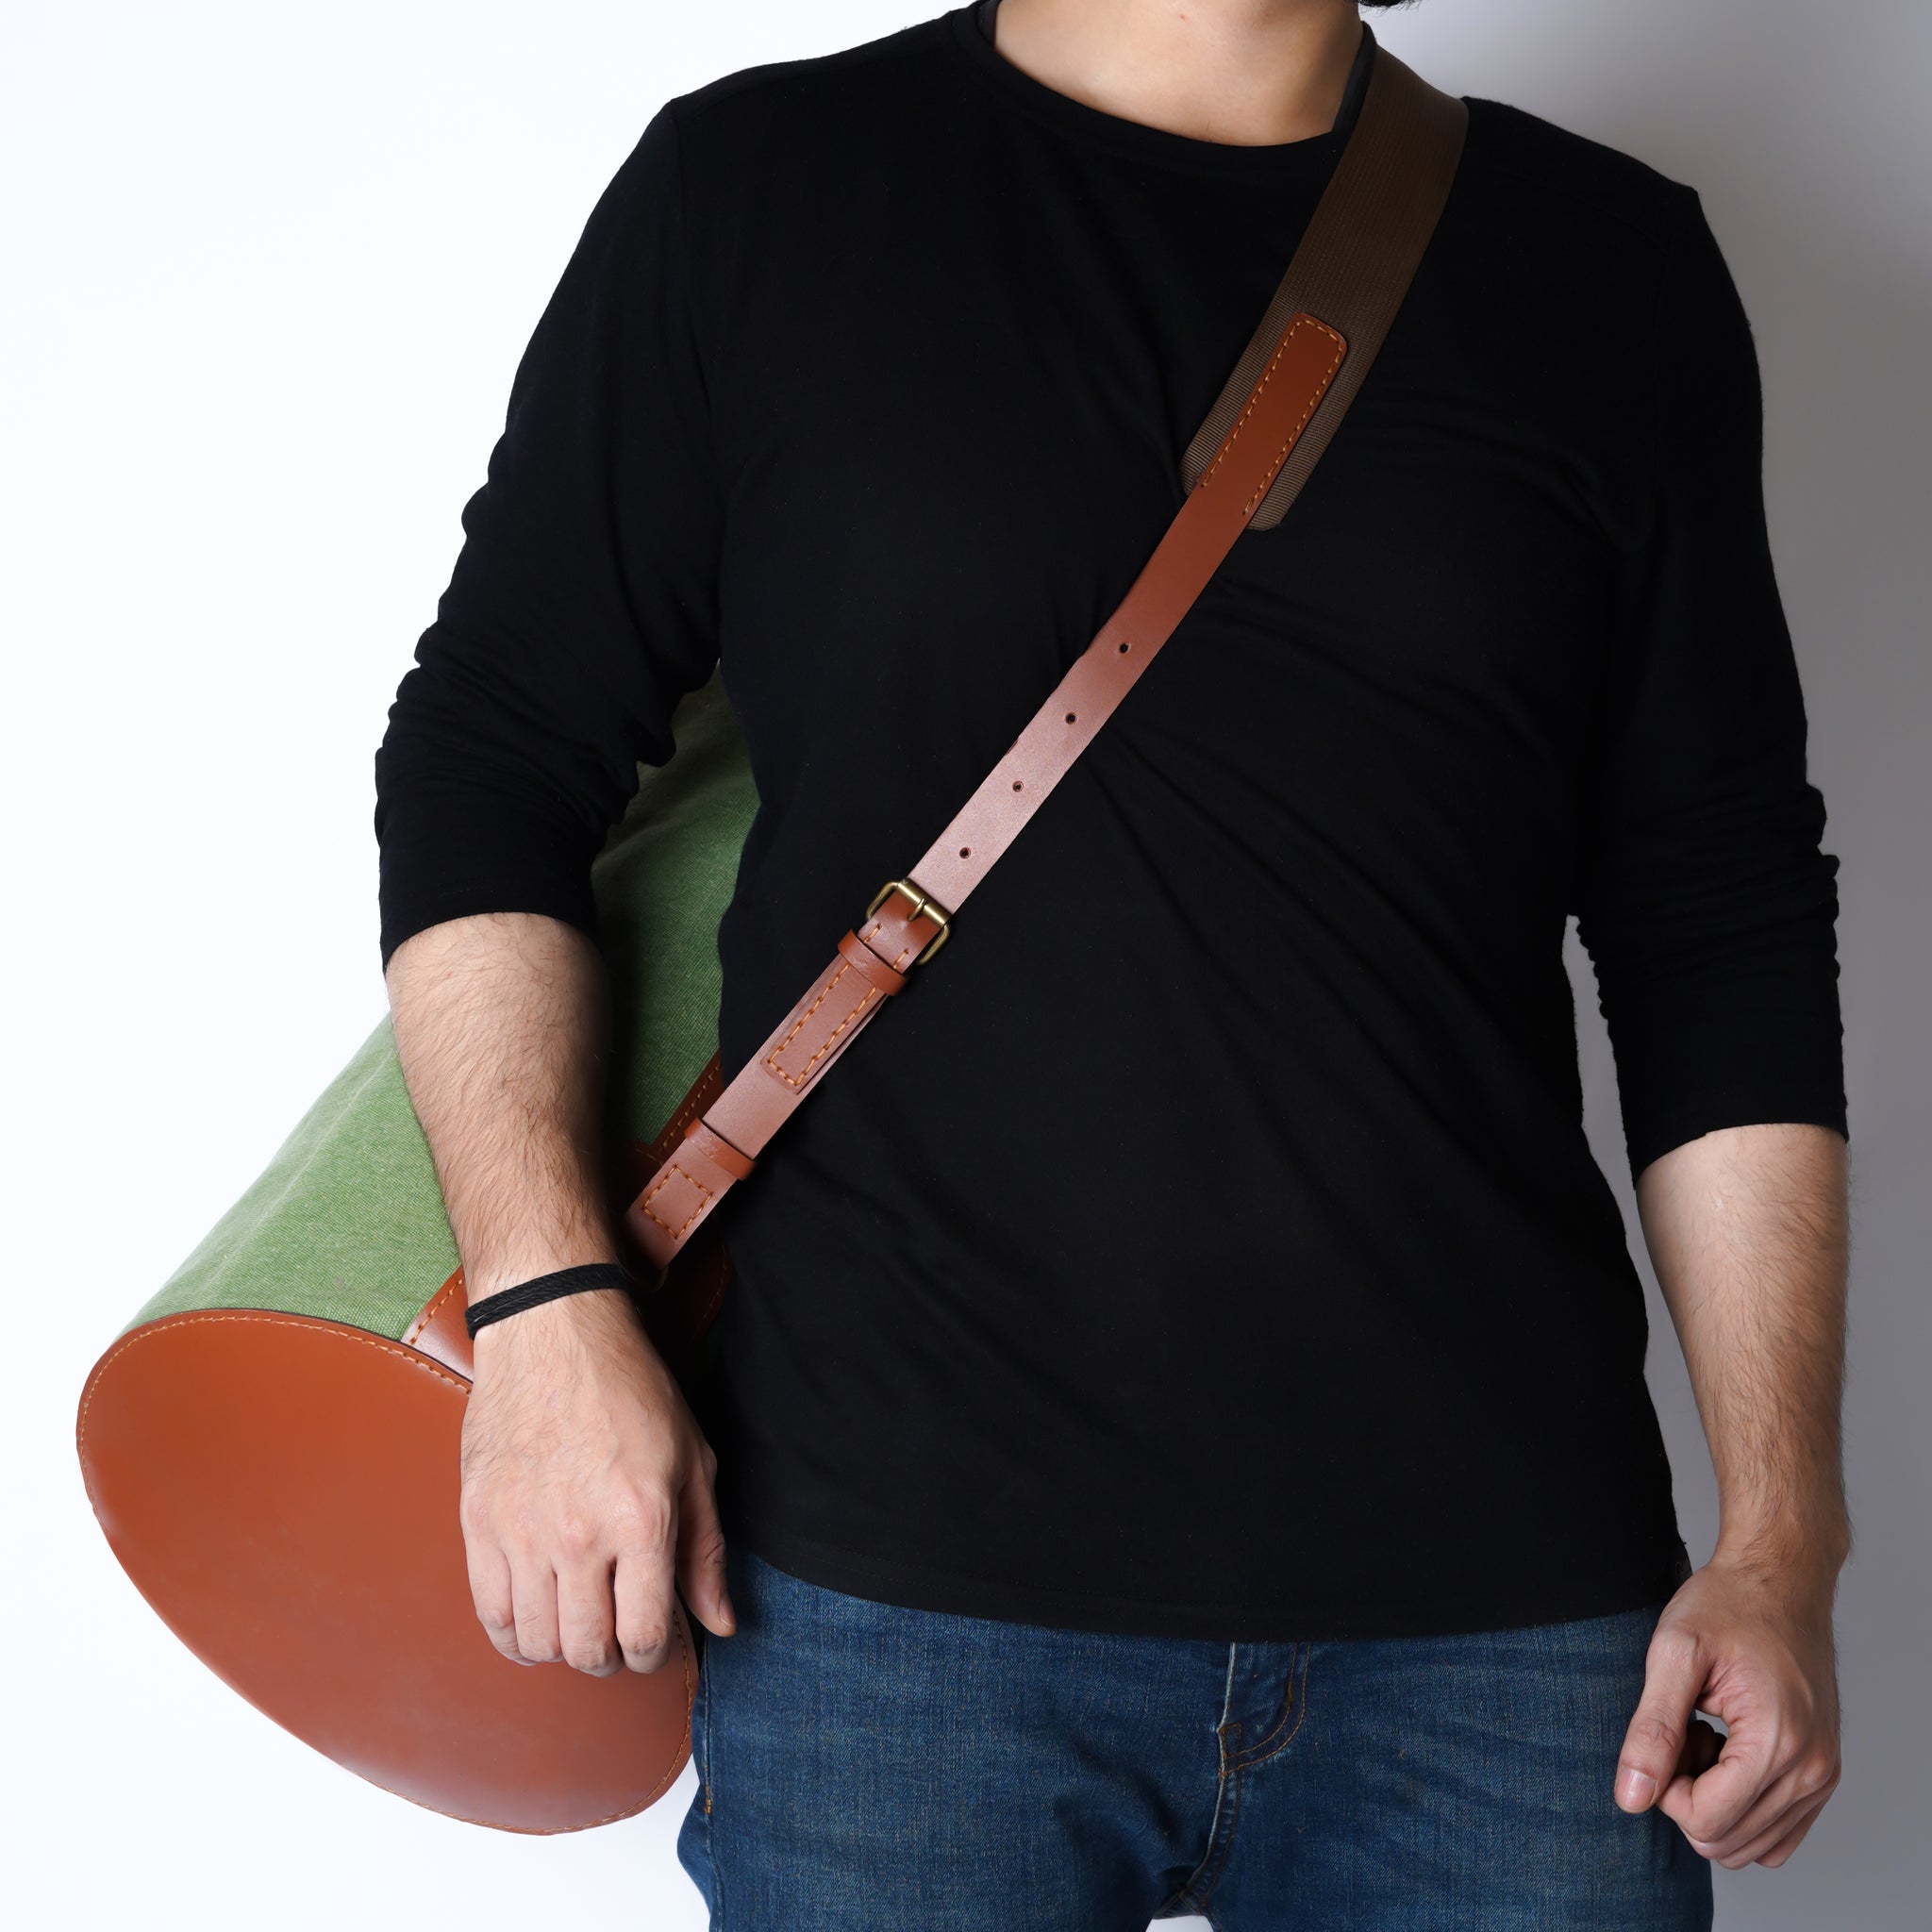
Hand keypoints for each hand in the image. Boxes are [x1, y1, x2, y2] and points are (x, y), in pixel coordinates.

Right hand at [458, 1286, 734, 1674]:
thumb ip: (705, 1549)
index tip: (650, 1641)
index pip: (644, 1635)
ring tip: (575, 1621)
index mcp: (642, 1520)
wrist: (552, 1333)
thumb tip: (720, 1622)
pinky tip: (533, 1619)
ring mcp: (521, 1530)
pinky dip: (512, 1634)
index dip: (652, 1654)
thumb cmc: (631, 1390)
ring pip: (535, 1642)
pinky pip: (488, 1614)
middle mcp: (579, 1534)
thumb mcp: (692, 1461)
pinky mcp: (478, 1522)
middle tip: (613, 1634)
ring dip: (560, 1648)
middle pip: (586, 1650)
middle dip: (608, 1657)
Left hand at [1615, 1553, 1840, 1867]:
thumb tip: (1632, 1798)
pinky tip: (1727, 1752)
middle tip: (1683, 1731)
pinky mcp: (1821, 1775)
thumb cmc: (1726, 1605)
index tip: (1664, 1733)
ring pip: (1751, 1846)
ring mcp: (1821, 1777)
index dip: (1664, 1788)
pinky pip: (1776, 1834)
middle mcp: (1810, 1772)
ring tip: (1706, 1736)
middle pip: (1726, 1841)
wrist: (1780, 1580)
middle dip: (1687, 1795)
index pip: (1705, 1822)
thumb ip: (1651, 1729)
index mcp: (1777, 1743)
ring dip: (1713, 1802)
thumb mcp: (1673, 1653)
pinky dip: (1742, 1808)